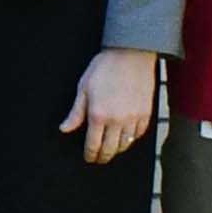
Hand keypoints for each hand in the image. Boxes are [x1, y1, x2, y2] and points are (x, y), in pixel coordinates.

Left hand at [67, 47, 163, 162]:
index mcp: (98, 115)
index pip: (93, 145)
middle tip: (99, 158)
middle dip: (102, 157)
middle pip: (109, 149)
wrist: (131, 54)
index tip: (89, 157)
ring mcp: (133, 118)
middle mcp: (116, 120)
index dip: (90, 155)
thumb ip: (75, 113)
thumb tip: (65, 128)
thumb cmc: (105, 67)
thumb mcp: (83, 88)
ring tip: (111, 148)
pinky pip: (139, 134)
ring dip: (117, 149)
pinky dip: (132, 139)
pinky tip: (126, 137)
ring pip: (125, 145)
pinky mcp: (145, 114)